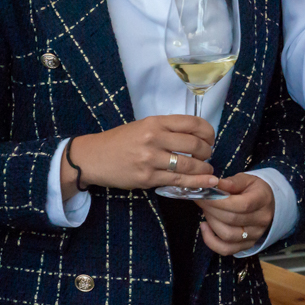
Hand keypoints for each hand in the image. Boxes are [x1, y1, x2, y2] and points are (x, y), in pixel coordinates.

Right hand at [64, 116, 219, 196]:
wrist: (93, 157)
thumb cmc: (119, 141)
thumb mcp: (143, 126)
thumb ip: (167, 129)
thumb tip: (196, 137)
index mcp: (155, 122)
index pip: (192, 123)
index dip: (208, 132)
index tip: (211, 138)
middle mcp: (154, 139)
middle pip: (194, 145)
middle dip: (208, 152)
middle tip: (208, 155)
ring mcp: (150, 160)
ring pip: (188, 165)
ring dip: (204, 169)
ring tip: (209, 170)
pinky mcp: (147, 179)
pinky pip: (177, 181)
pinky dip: (196, 182)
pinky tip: (206, 182)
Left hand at [195, 173, 274, 255]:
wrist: (267, 204)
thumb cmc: (253, 190)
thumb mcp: (246, 179)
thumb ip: (232, 182)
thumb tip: (215, 184)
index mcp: (262, 200)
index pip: (241, 205)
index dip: (220, 202)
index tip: (204, 195)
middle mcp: (261, 220)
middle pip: (232, 220)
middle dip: (211, 210)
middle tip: (201, 200)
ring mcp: (255, 235)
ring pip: (227, 235)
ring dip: (211, 222)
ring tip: (205, 211)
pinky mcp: (247, 245)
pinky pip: (226, 249)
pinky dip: (211, 241)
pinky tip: (205, 227)